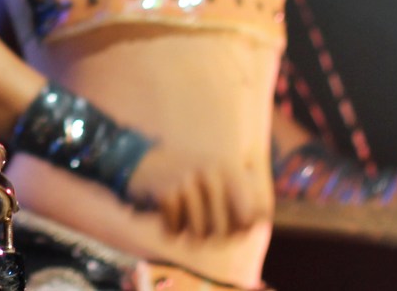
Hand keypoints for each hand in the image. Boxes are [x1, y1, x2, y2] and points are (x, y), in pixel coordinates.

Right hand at [129, 141, 272, 238]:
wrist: (137, 160)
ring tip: (184, 222)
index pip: (255, 213)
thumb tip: (259, 221)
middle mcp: (212, 171)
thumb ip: (239, 196)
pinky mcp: (167, 190)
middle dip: (214, 236)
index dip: (245, 229)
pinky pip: (176, 228)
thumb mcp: (214, 177)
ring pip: (200, 231)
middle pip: (227, 229)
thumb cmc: (183, 177)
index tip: (232, 229)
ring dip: (189, 234)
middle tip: (202, 230)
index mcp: (229, 168)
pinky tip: (166, 216)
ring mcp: (188, 180)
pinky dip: (170, 229)